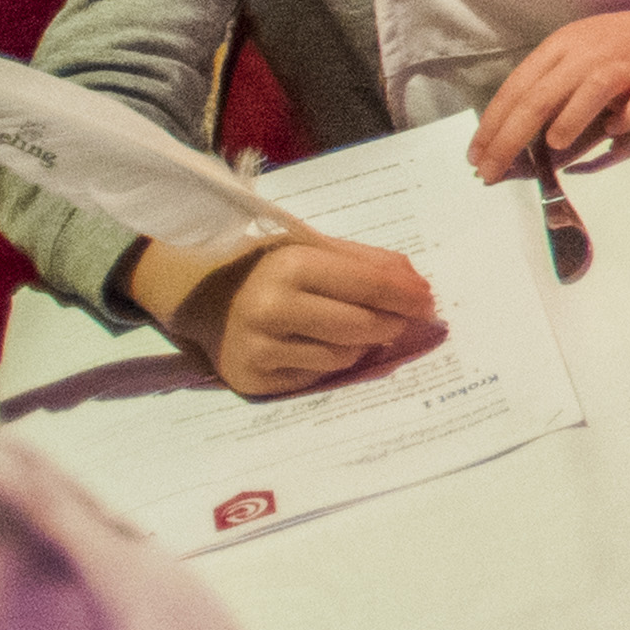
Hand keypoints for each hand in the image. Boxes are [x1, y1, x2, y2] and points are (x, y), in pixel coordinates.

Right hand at [139, 229, 444, 397]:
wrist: (200, 296)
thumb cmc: (268, 267)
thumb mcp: (311, 248)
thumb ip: (367, 263)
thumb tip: (418, 287)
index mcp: (292, 266)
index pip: (370, 285)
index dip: (407, 296)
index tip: (428, 302)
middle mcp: (272, 308)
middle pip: (363, 326)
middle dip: (392, 324)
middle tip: (403, 320)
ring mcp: (260, 348)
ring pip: (344, 356)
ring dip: (360, 345)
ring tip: (352, 329)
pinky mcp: (255, 381)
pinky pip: (316, 377)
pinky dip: (328, 362)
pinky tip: (316, 345)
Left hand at [465, 4, 629, 177]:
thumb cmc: (612, 51)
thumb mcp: (572, 61)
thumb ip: (546, 99)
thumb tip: (511, 152)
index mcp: (560, 47)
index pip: (516, 89)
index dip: (492, 126)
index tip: (476, 158)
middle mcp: (587, 55)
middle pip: (541, 97)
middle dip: (510, 139)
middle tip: (492, 172)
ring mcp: (623, 67)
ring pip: (592, 90)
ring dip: (570, 119)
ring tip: (553, 146)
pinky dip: (626, 119)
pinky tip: (614, 131)